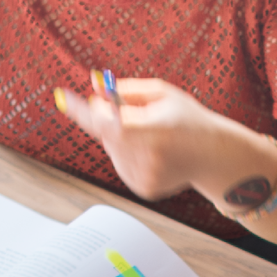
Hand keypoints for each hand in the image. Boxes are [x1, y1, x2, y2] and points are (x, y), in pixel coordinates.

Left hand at [49, 75, 242, 205]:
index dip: (84, 111)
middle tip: (132, 113)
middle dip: (109, 119)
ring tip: (151, 136)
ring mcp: (146, 176)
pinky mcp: (143, 188)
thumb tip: (94, 89)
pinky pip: (120, 164)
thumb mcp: (162, 94)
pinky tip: (153, 153)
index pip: (110, 122)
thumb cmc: (187, 118)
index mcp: (158, 130)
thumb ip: (127, 91)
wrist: (213, 155)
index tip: (63, 97)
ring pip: (112, 149)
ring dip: (120, 138)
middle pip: (107, 133)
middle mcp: (151, 157)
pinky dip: (127, 154)